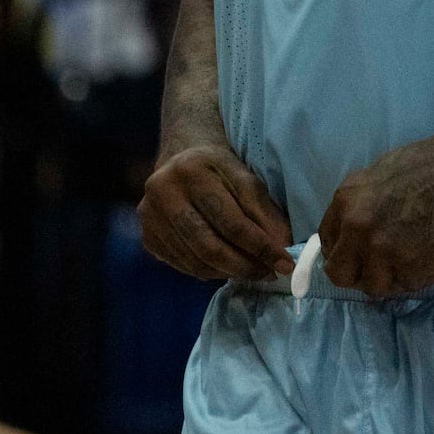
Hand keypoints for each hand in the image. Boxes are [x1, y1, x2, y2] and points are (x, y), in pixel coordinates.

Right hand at [141, 143, 292, 280]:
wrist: (182, 159)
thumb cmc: (221, 170)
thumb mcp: (247, 179)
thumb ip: (265, 212)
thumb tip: (283, 249)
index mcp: (192, 170)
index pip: (232, 221)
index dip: (261, 247)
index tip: (286, 263)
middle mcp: (163, 192)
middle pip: (209, 245)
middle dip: (244, 266)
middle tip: (269, 273)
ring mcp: (149, 217)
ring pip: (195, 260)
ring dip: (229, 272)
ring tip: (254, 271)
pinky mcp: (147, 236)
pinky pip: (183, 265)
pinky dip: (210, 271)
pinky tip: (228, 267)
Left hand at [317, 135, 433, 297]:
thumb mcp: (382, 174)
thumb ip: (361, 204)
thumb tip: (352, 231)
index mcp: (346, 200)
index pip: (328, 244)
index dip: (346, 253)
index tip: (361, 256)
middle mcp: (357, 227)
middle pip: (340, 274)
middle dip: (360, 274)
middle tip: (384, 268)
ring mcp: (382, 249)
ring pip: (375, 286)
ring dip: (394, 278)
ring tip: (418, 257)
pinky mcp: (410, 266)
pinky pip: (409, 285)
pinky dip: (424, 275)